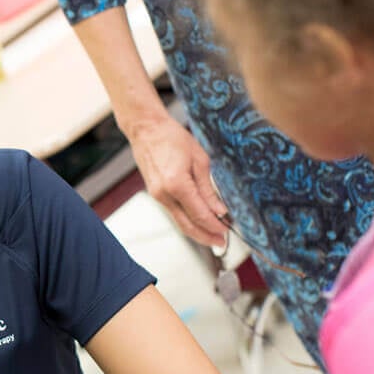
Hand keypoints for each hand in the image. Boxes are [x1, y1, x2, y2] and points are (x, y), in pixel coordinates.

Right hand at [122, 112, 227, 245]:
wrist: (146, 130)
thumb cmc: (172, 137)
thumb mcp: (199, 160)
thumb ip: (208, 189)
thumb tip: (219, 210)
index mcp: (176, 184)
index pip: (200, 213)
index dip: (215, 225)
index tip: (227, 232)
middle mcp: (164, 194)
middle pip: (187, 225)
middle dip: (205, 237)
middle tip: (221, 243)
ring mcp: (157, 196)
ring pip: (179, 222)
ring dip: (197, 231)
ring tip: (213, 236)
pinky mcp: (156, 194)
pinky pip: (174, 213)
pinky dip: (187, 220)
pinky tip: (199, 221)